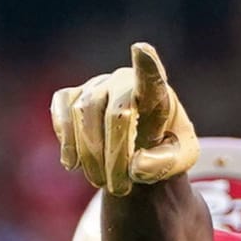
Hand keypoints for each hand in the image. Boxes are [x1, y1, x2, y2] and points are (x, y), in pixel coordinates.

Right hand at [50, 43, 198, 195]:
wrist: (140, 147)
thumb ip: (165, 164)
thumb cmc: (165, 149)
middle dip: (115, 158)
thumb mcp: (179, 160)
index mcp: (157, 94)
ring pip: (84, 115)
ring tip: (100, 183)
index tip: (141, 50)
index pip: (152, 78)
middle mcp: (124, 81)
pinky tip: (72, 163)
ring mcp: (95, 86)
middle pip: (116, 116)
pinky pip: (62, 110)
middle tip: (120, 189)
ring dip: (91, 155)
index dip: (146, 66)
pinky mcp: (72, 96)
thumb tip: (136, 167)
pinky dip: (66, 138)